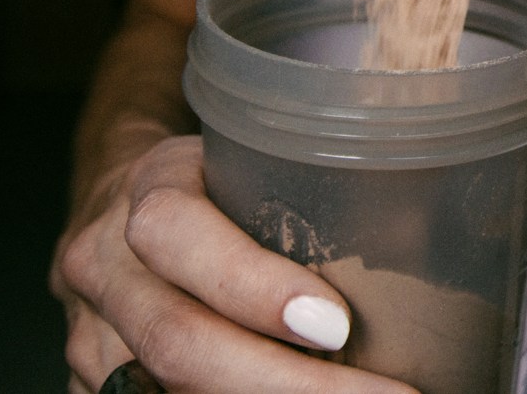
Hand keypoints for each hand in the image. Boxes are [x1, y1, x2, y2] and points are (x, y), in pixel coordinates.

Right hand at [51, 135, 412, 393]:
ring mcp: (93, 337)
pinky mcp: (100, 384)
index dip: (255, 289)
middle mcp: (106, 267)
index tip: (338, 326)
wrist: (124, 203)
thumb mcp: (253, 156)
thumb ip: (314, 190)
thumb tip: (433, 231)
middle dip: (286, 385)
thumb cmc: (214, 178)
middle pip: (179, 342)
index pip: (180, 237)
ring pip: (169, 390)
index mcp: (148, 192)